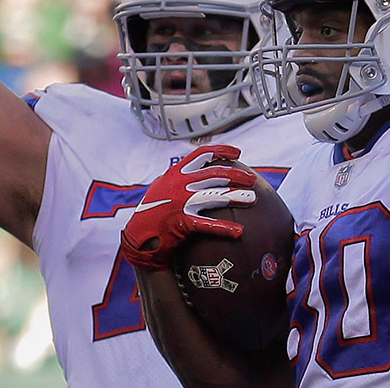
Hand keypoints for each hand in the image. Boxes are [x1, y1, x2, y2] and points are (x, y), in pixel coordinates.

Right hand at [121, 145, 256, 270]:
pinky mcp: (180, 222)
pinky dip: (224, 228)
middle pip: (214, 174)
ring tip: (252, 199)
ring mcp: (179, 202)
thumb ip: (177, 178)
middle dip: (236, 175)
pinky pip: (207, 225)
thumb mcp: (162, 188)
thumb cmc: (152, 213)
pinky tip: (239, 232)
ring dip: (235, 196)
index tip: (238, 153)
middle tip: (252, 180)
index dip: (222, 151)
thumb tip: (196, 170)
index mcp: (175, 173)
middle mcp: (178, 184)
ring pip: (215, 195)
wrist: (137, 238)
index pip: (202, 154)